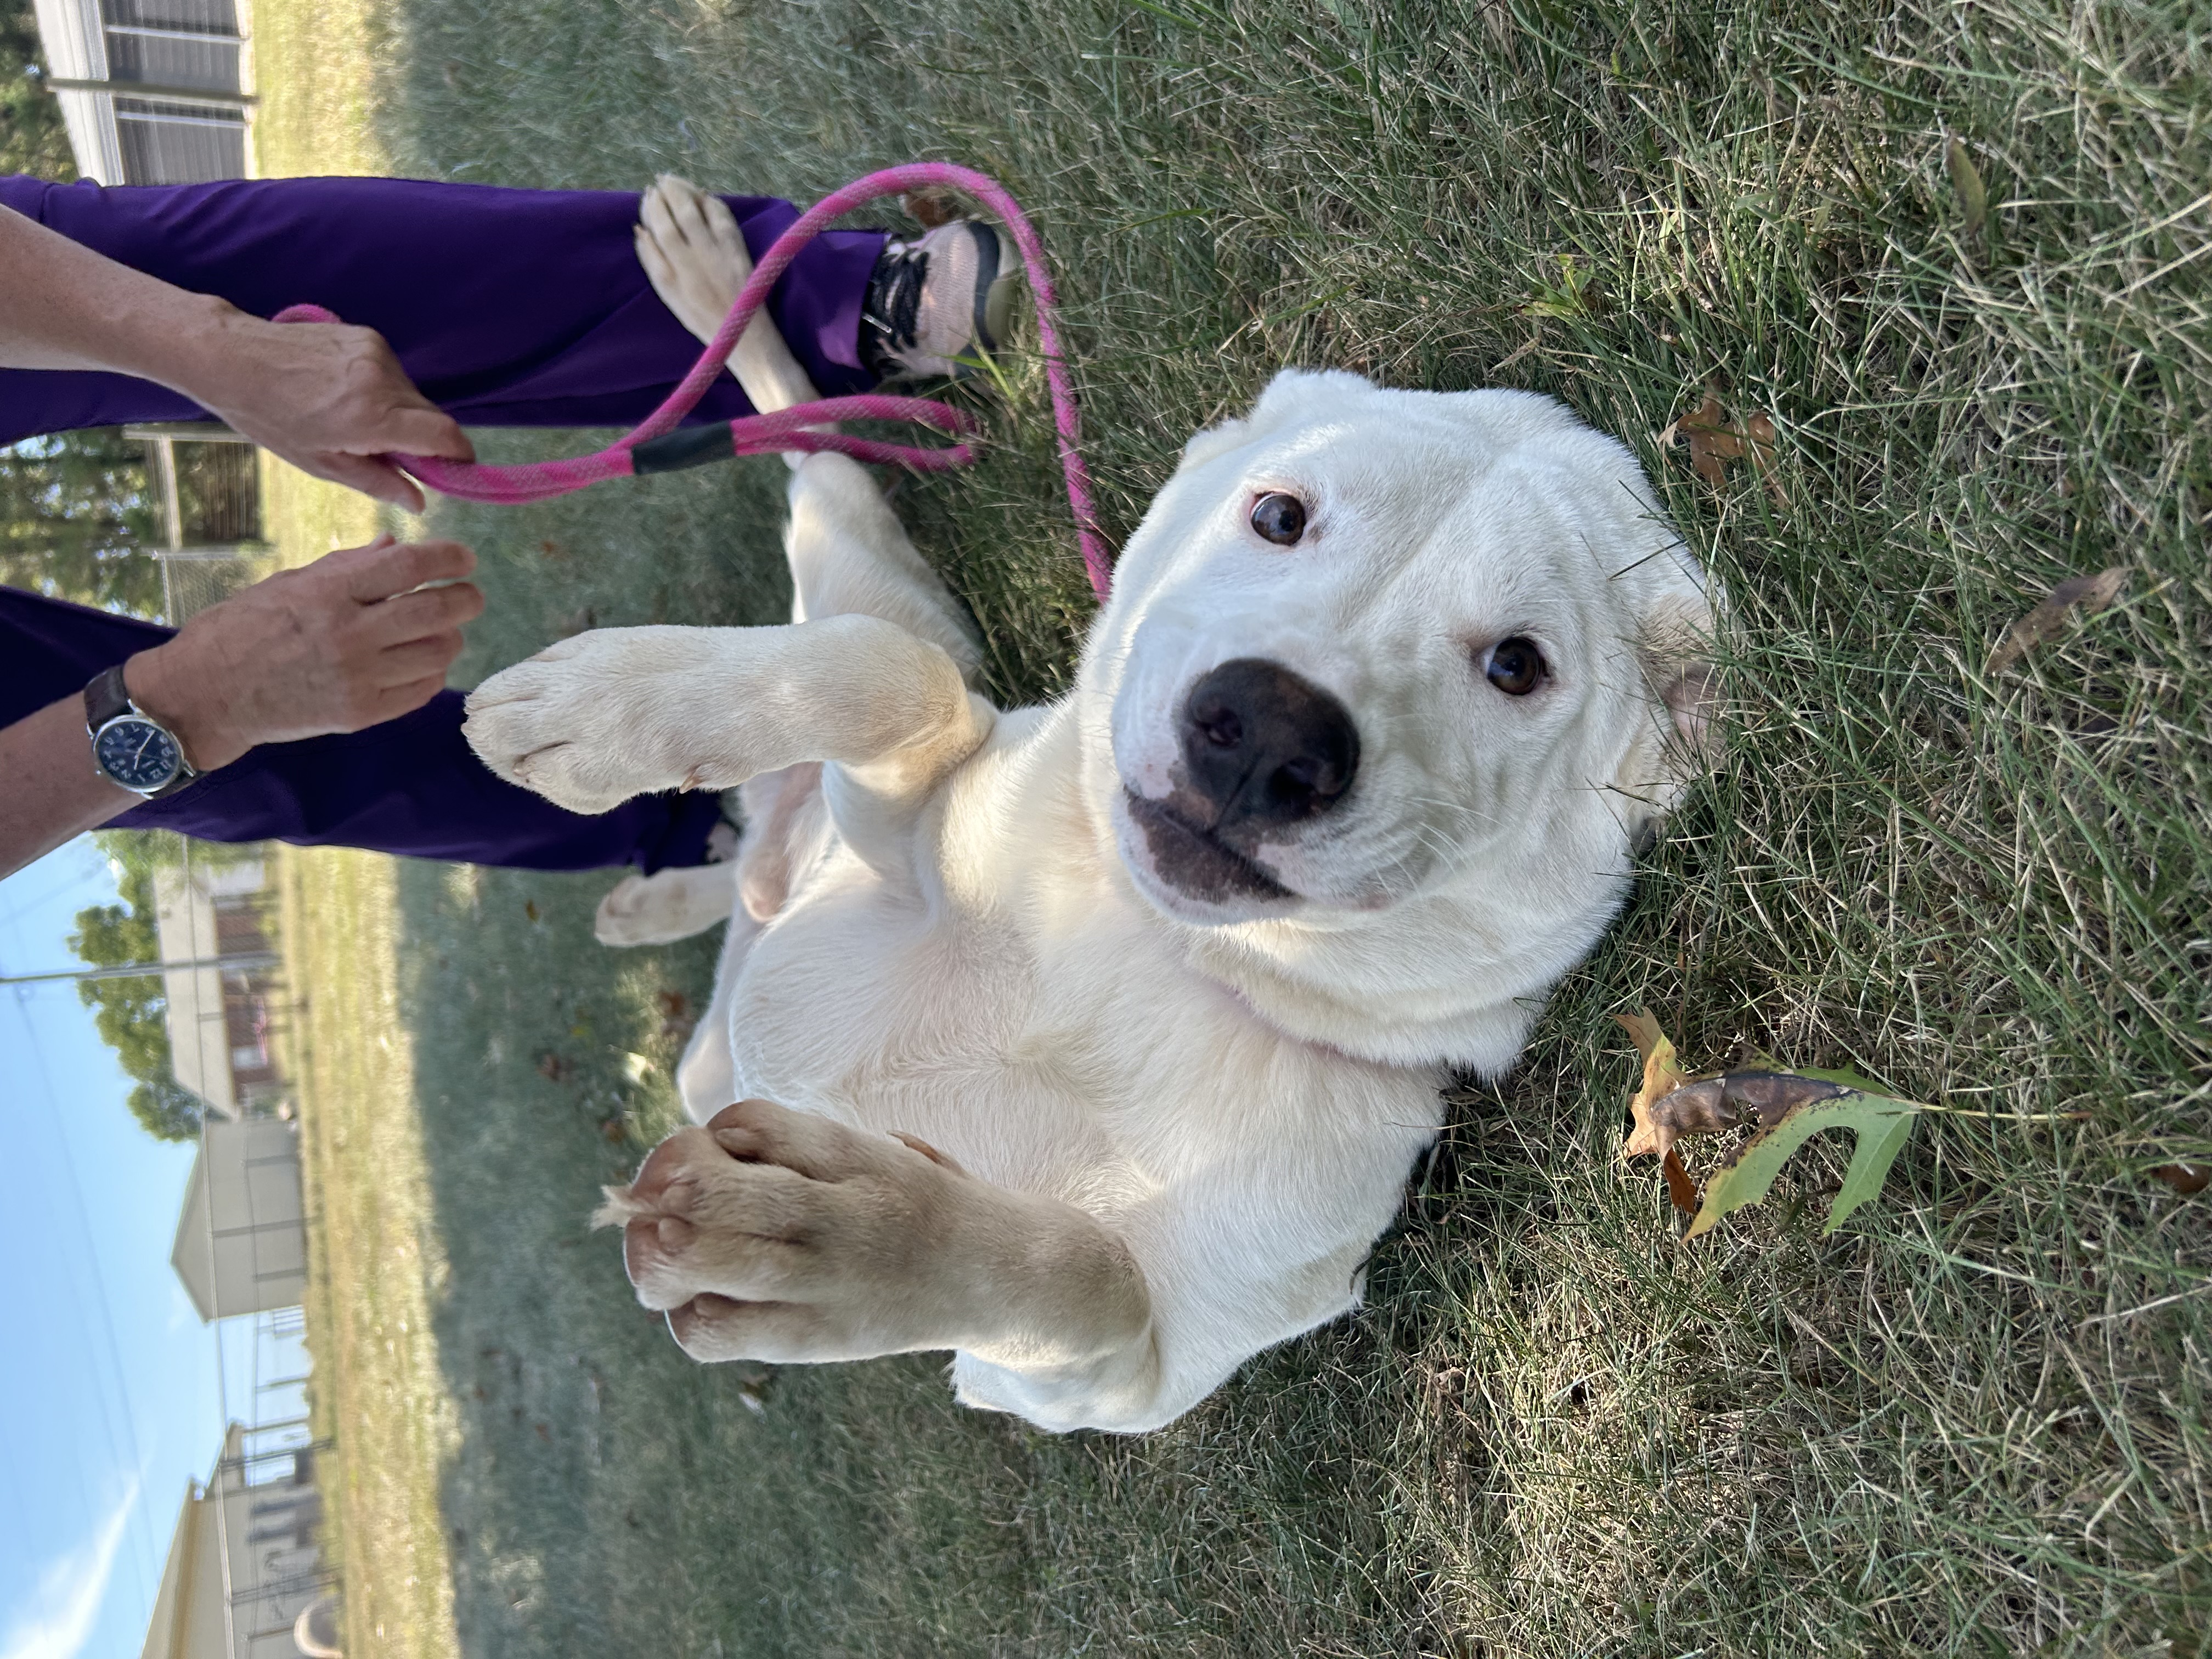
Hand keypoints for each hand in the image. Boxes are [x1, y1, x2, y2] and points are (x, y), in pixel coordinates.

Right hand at [126, 535, 483, 771]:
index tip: (465, 558)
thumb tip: (396, 545)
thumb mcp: (288, 583)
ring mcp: (356, 678)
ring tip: (443, 630)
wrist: (206, 695)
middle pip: (435, 612)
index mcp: (327, 593)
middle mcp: (347, 635)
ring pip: (436, 654)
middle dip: (465, 600)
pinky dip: (431, 672)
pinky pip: (420, 690)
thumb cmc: (242, 629)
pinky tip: (422, 662)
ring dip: (450, 638)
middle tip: (471, 596)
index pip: (409, 567)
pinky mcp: (359, 714)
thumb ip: (347, 566)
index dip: (448, 558)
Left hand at [185, 308, 475, 511]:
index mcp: (372, 416)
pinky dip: (385, 391)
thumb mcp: (322, 464)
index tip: (455, 471)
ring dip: (401, 414)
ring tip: (356, 420)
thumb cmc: (269, 417)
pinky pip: (395, 375)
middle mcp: (382, 380)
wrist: (233, 358)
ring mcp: (377, 353)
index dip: (459, 457)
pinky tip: (348, 395)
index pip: (446, 435)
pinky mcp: (369, 337)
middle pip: (434, 417)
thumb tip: (420, 502)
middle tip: (389, 454)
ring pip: (414, 396)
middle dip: (424, 439)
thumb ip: (378, 482)